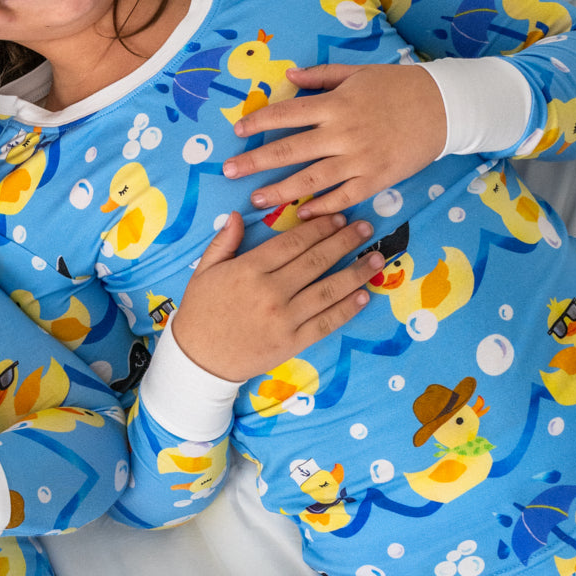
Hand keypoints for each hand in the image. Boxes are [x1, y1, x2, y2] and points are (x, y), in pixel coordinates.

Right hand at [170, 211, 382, 380]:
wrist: (199, 360)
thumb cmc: (200, 312)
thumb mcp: (204, 272)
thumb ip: (224, 242)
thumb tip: (238, 214)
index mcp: (249, 270)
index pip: (293, 242)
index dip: (319, 227)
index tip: (337, 218)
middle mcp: (270, 292)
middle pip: (316, 260)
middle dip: (344, 241)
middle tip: (365, 228)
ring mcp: (284, 319)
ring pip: (328, 290)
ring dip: (356, 272)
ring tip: (376, 258)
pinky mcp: (292, 342)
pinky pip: (326, 322)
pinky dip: (347, 309)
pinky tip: (363, 296)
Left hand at [222, 62, 445, 217]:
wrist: (444, 107)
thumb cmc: (399, 86)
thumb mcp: (359, 73)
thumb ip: (322, 77)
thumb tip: (289, 75)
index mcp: (336, 104)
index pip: (287, 113)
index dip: (260, 123)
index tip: (238, 132)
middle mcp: (343, 132)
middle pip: (290, 149)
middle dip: (256, 161)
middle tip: (229, 172)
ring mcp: (359, 158)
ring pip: (312, 179)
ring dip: (281, 191)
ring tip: (255, 199)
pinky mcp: (376, 179)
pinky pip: (343, 197)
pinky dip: (322, 207)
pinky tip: (302, 214)